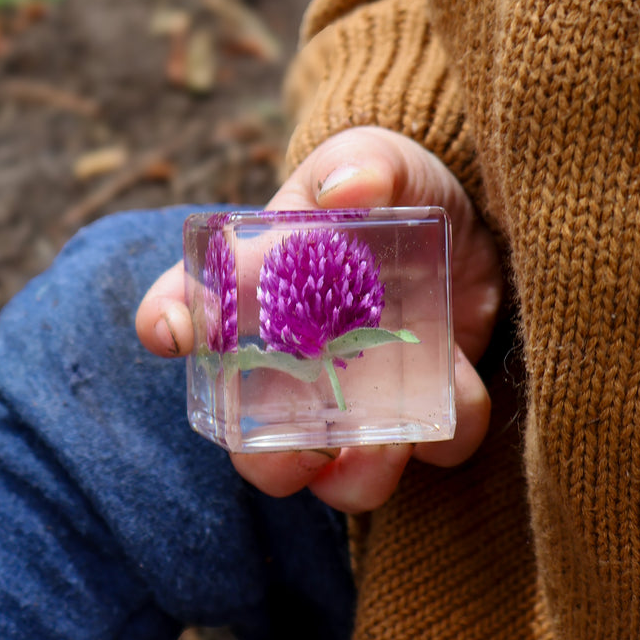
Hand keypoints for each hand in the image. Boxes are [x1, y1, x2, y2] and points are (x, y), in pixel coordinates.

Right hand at [136, 127, 502, 512]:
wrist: (472, 217)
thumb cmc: (395, 189)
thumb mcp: (380, 162)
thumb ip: (363, 166)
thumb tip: (350, 187)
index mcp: (261, 296)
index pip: (190, 312)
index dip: (167, 321)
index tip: (167, 330)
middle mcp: (298, 367)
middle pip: (255, 445)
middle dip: (270, 464)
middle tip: (295, 454)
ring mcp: (363, 401)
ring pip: (341, 477)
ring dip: (358, 477)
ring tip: (385, 447)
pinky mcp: (430, 411)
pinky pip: (436, 447)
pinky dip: (445, 431)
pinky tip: (458, 385)